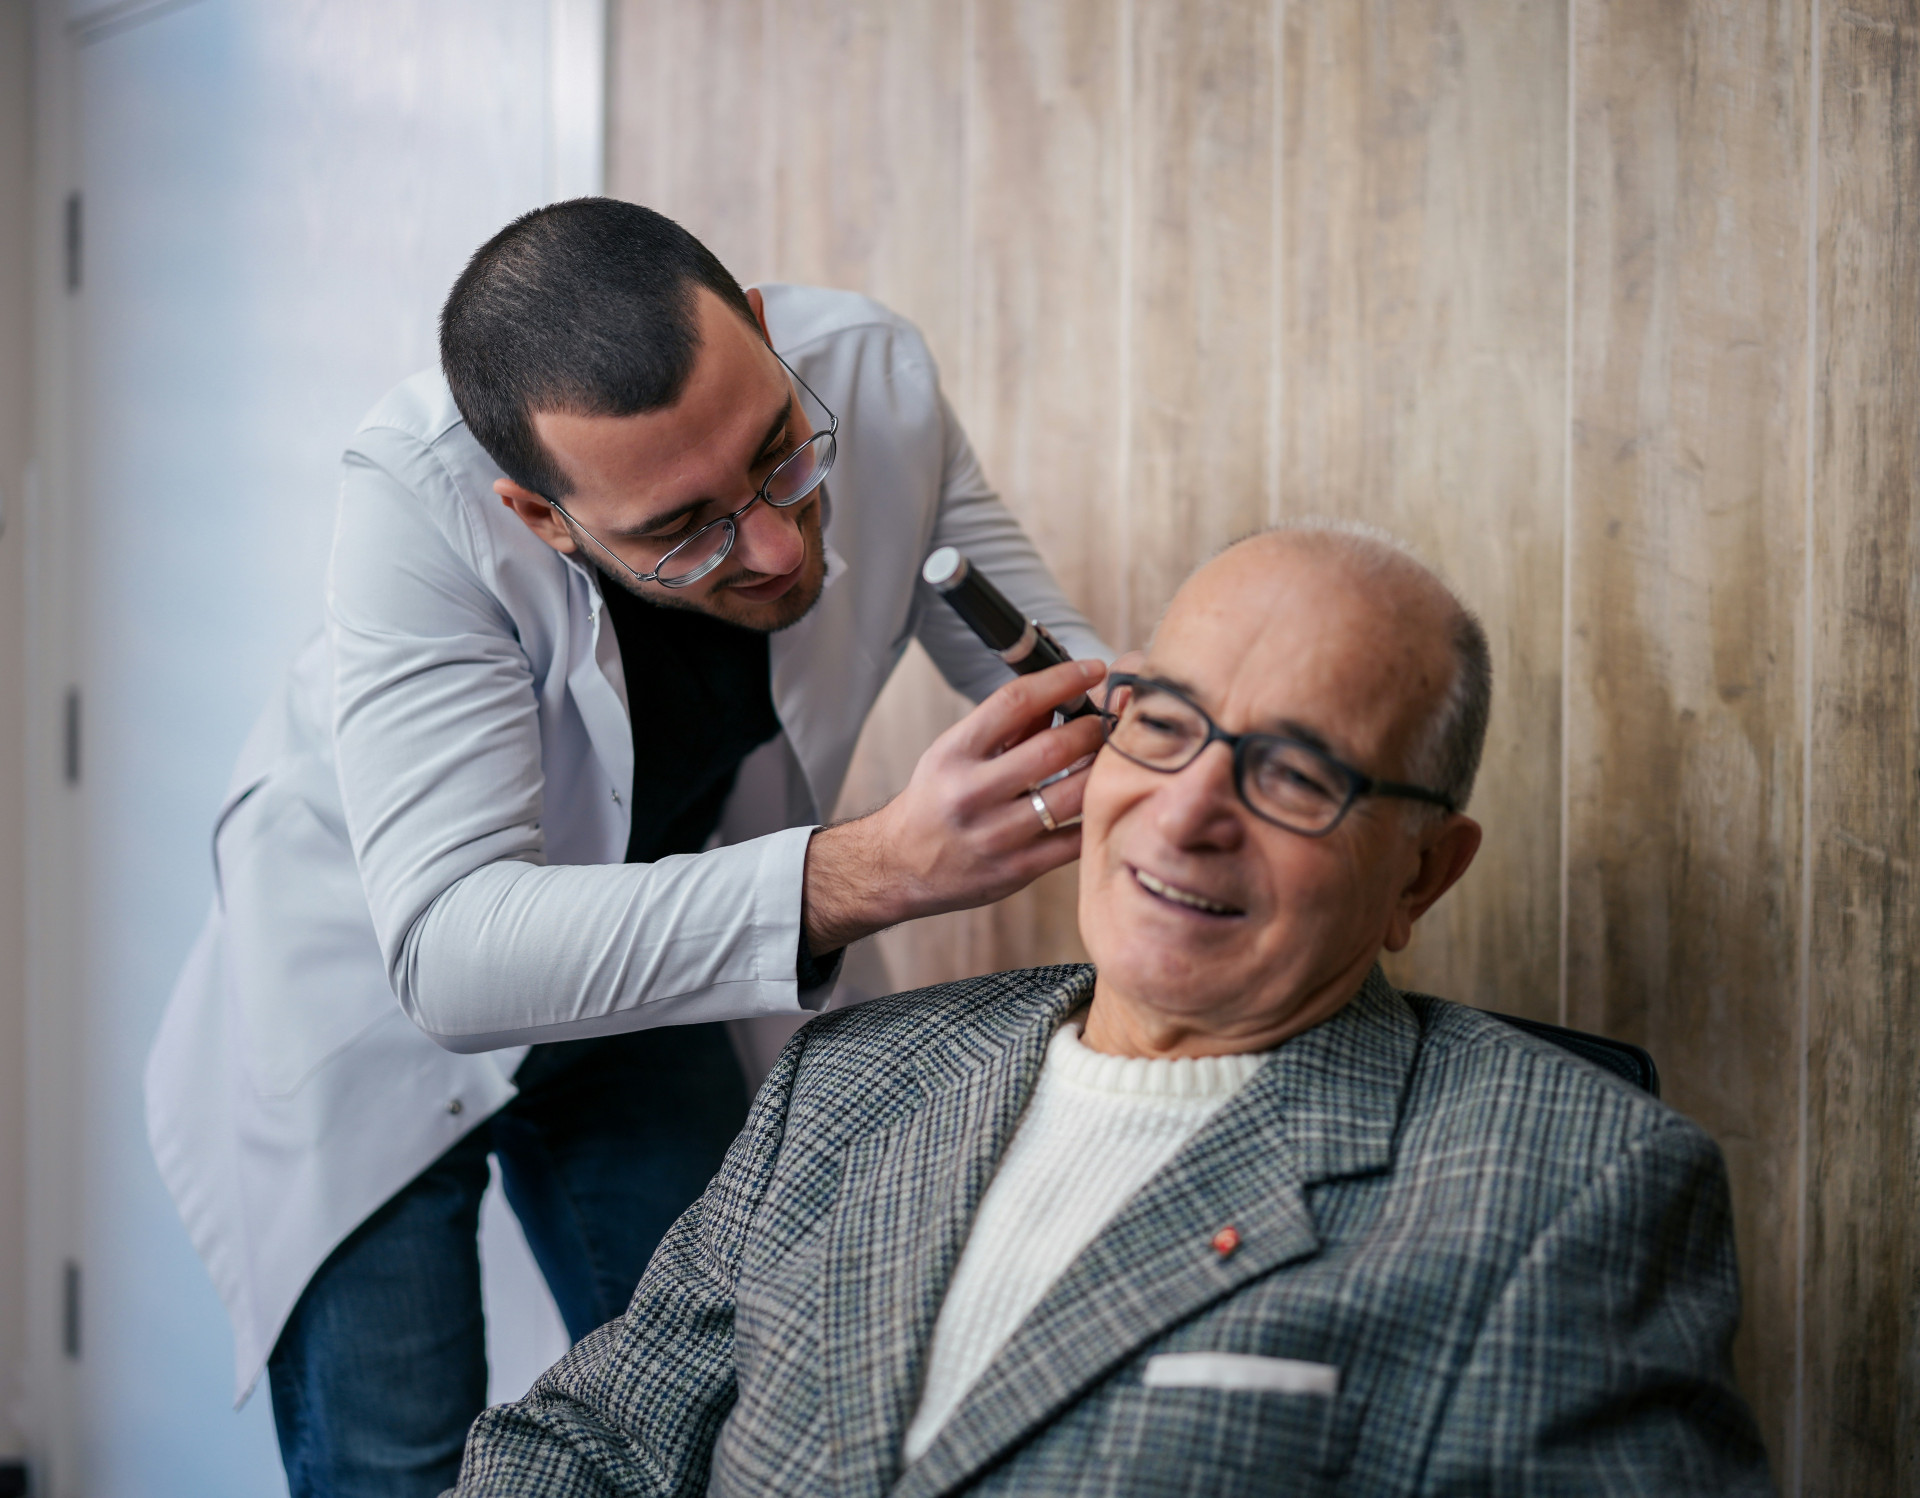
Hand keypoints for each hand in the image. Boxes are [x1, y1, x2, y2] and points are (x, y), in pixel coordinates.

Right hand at [802, 657, 1108, 953]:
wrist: (898, 866)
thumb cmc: (934, 801)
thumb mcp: (954, 754)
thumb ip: (1005, 729)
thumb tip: (1062, 696)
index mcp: (954, 753)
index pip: (1015, 702)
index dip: (1062, 680)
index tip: (1092, 670)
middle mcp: (971, 793)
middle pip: (1052, 750)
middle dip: (1092, 729)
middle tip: (1111, 722)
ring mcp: (994, 835)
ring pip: (1071, 797)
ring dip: (1101, 772)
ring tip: (1111, 759)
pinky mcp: (1015, 870)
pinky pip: (1073, 842)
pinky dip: (1094, 818)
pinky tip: (1101, 803)